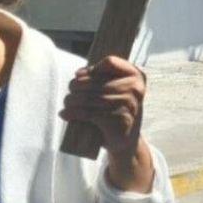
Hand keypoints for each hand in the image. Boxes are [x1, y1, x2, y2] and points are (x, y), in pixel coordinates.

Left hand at [60, 56, 153, 192]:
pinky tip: (65, 114)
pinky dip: (73, 114)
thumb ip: (102, 77)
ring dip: (71, 101)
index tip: (80, 77)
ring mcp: (128, 104)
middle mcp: (135, 88)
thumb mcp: (116, 90)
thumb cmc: (116, 110)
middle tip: (69, 95)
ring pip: (89, 98)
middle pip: (95, 82)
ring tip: (66, 104)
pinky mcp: (118, 120)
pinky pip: (89, 113)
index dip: (91, 69)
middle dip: (75, 87)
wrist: (127, 140)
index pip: (110, 62)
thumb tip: (78, 74)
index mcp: (137, 76)